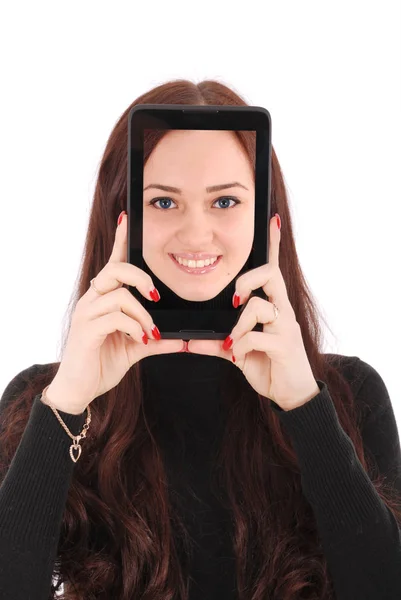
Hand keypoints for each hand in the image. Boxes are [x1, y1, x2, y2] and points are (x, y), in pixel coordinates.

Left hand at [187, 214, 319, 410]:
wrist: (291, 394)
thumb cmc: (269, 365)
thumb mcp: (239, 351)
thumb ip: (216, 343)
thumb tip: (190, 341)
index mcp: (273, 307)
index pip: (273, 269)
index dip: (273, 245)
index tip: (272, 221)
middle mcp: (282, 312)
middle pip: (271, 275)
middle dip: (247, 280)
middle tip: (234, 299)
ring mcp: (285, 328)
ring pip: (259, 307)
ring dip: (238, 326)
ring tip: (232, 344)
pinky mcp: (284, 346)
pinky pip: (255, 337)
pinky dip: (239, 347)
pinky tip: (238, 356)